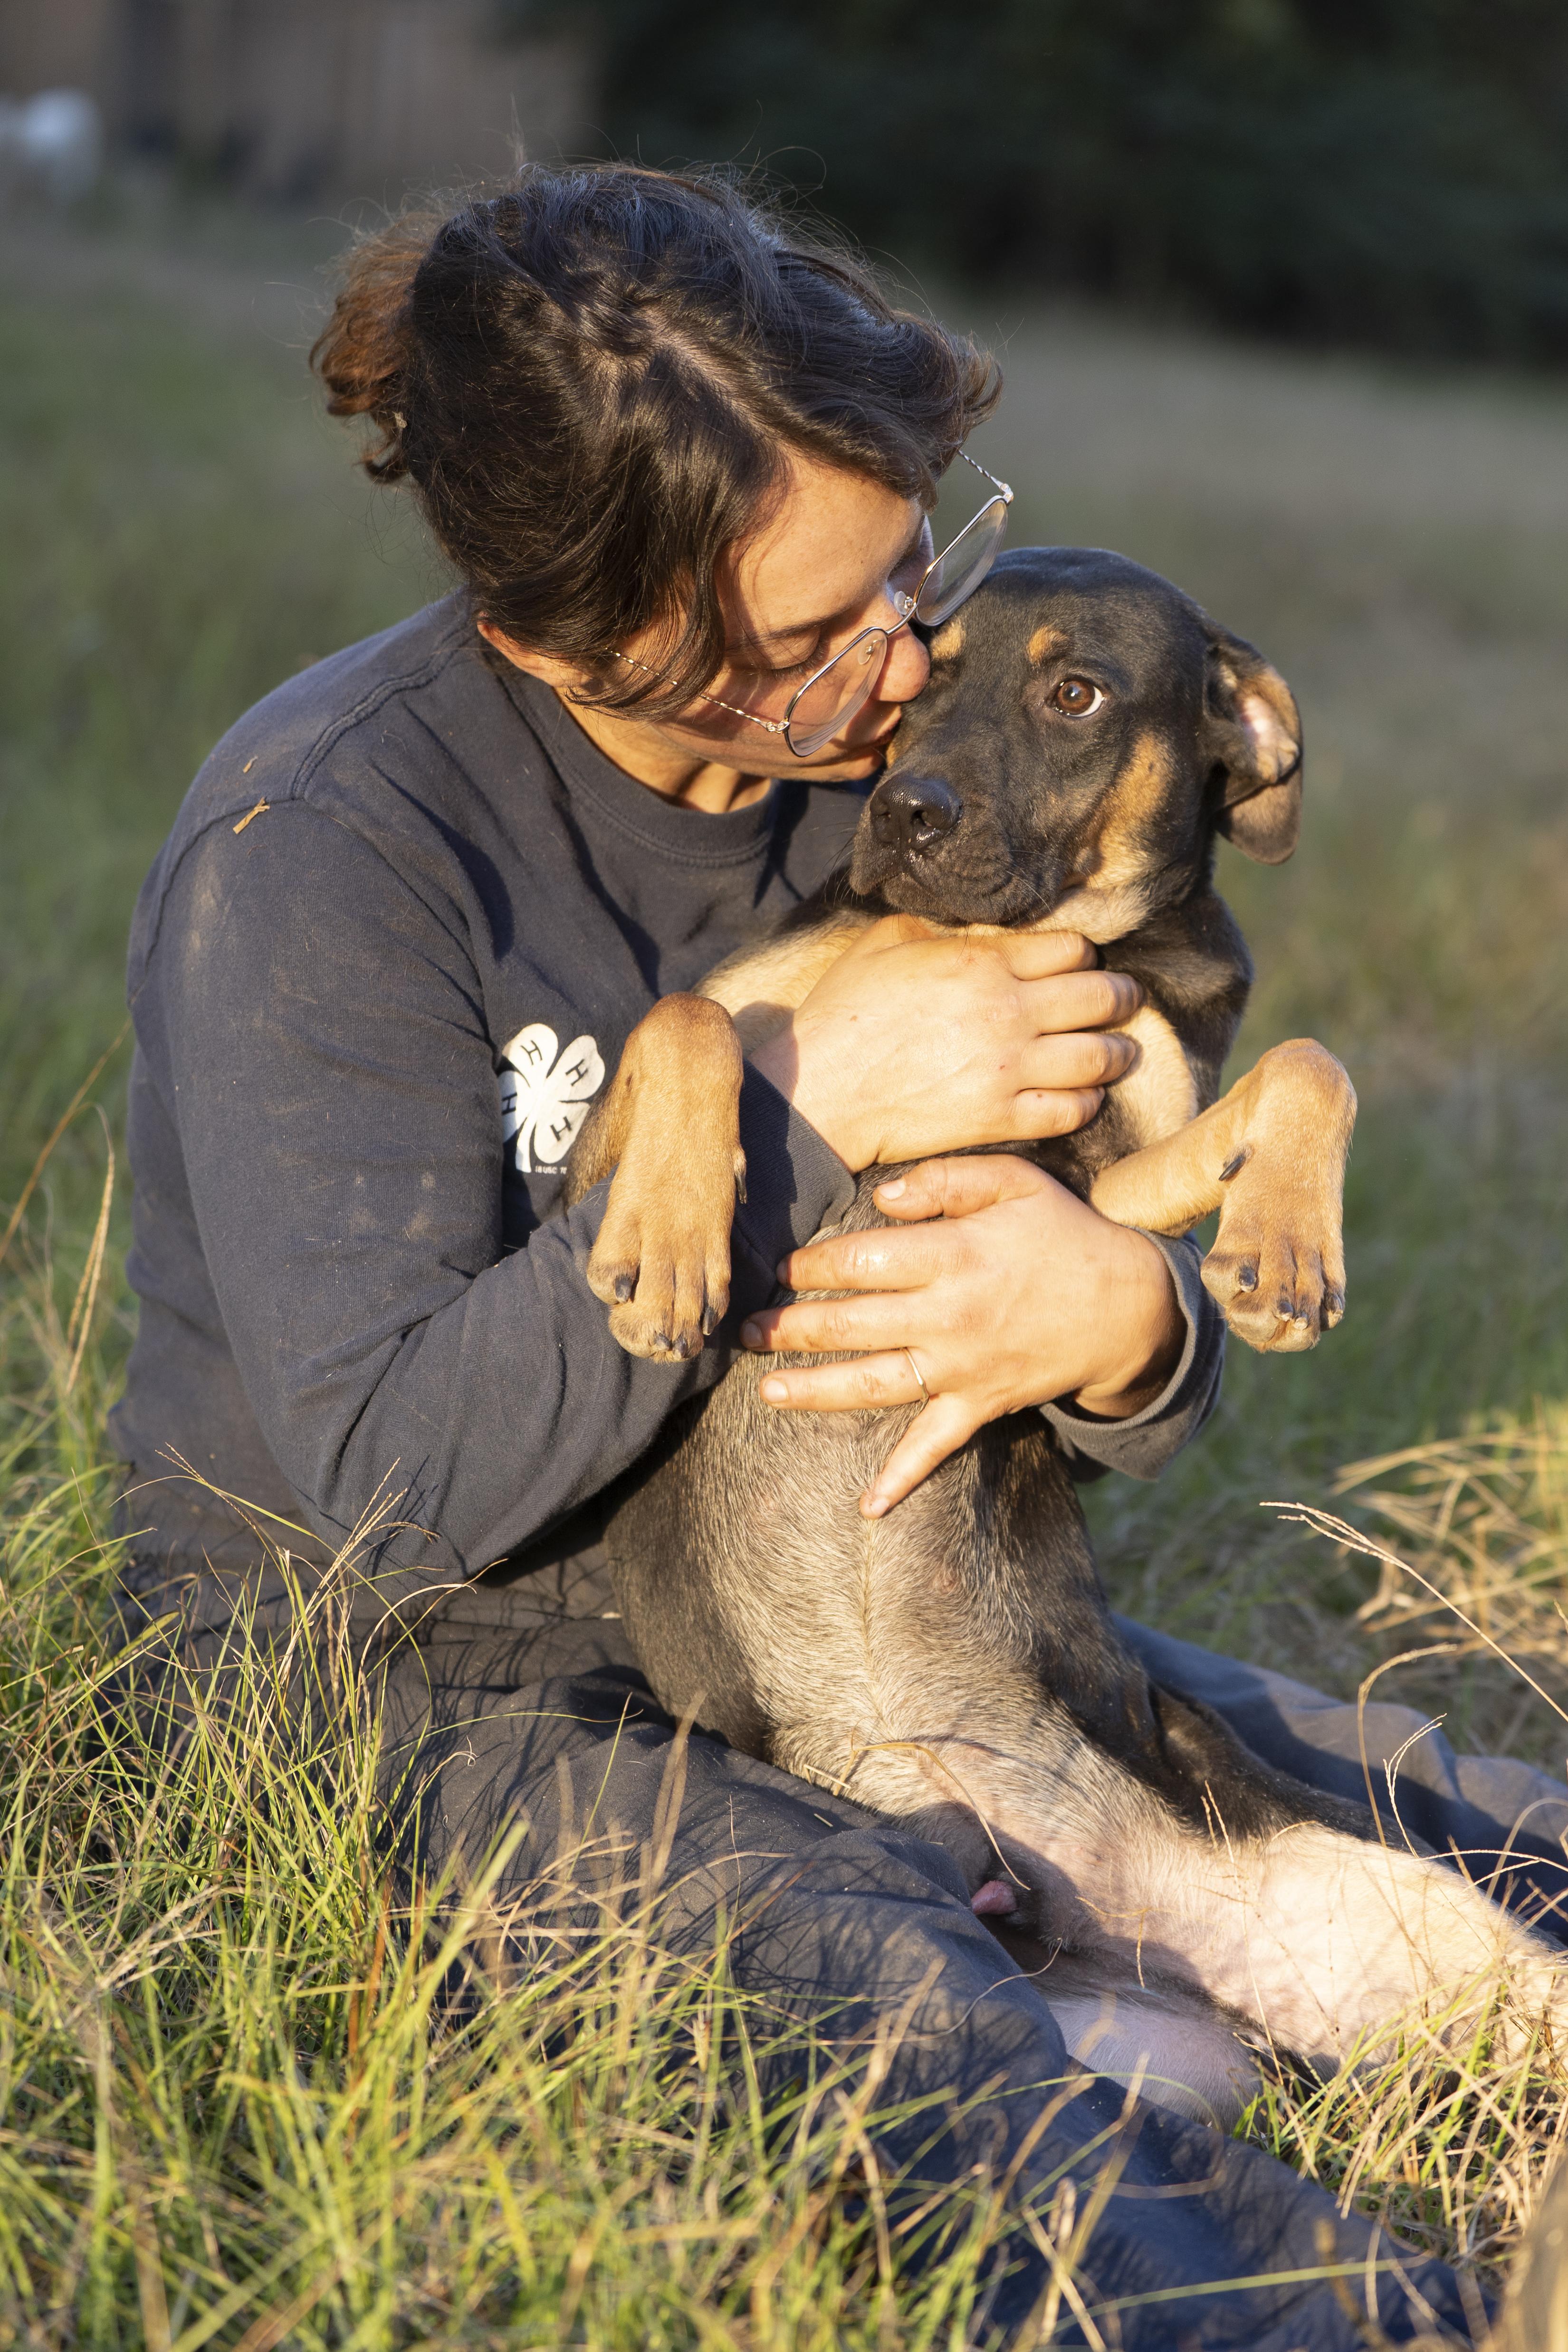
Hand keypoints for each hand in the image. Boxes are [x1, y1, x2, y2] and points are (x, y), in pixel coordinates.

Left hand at [738, 1155, 1182, 1515]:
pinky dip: (903, 1479)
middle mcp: (950, 1316)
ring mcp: (964, 1367)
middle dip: (790, 1328)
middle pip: (851, 1324)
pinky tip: (867, 1506)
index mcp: (953, 1256)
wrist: (1130, 1305)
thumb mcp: (1016, 1182)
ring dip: (817, 1391)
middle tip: (745, 1330)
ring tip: (766, 1393)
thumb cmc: (1065, 1233)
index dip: (809, 1265)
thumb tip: (879, 1197)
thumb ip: (945, 1179)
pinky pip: (936, 1447)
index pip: (860, 1260)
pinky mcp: (982, 1404)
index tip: (775, 1266)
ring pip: (875, 1385)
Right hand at [749, 916, 1140, 1172]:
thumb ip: (937, 928)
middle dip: (1122, 997)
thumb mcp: (884, 943)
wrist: (821, 1091)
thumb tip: (965, 926)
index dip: (1084, 954)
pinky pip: (1071, 1109)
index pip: (1070, 949)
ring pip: (1098, 1057)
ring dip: (1118, 1052)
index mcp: (983, 962)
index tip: (1083, 962)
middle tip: (1127, 1000)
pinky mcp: (1001, 1118)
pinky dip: (1088, 1101)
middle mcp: (1009, 1012)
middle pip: (1100, 998)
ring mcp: (1010, 1069)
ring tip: (1122, 1052)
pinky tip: (1085, 1096)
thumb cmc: (843, 1014)